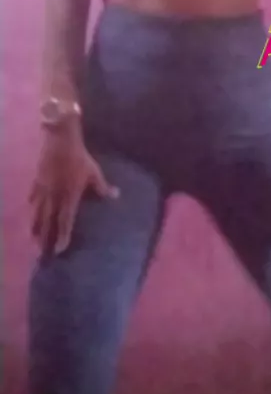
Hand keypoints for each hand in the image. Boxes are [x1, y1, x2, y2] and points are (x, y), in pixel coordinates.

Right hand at [29, 122, 118, 254]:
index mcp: (69, 197)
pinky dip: (32, 206)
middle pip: (47, 222)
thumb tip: (116, 196)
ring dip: (35, 226)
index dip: (63, 237)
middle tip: (42, 252)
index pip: (65, 222)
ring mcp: (43, 189)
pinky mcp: (37, 180)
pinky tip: (31, 210)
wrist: (60, 140)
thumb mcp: (94, 172)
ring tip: (34, 238)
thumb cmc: (80, 157)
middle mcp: (54, 196)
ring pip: (37, 213)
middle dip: (45, 238)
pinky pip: (33, 197)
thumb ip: (102, 187)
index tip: (60, 250)